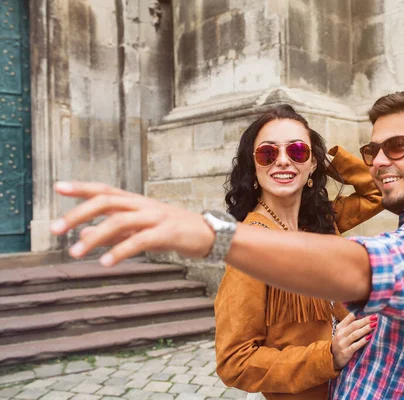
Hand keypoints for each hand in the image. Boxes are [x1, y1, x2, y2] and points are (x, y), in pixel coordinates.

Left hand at [50, 181, 216, 266]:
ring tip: (75, 253)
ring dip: (94, 237)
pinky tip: (105, 263)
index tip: (57, 187)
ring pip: (120, 220)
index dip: (81, 187)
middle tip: (54, 229)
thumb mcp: (140, 230)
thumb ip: (112, 233)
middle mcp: (143, 205)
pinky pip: (140, 241)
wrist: (210, 235)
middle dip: (78, 213)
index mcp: (136, 202)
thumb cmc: (174, 231)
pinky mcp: (168, 232)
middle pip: (107, 201)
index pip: (105, 190)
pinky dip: (120, 251)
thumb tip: (82, 235)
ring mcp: (156, 217)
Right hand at [331, 313, 376, 369]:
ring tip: (374, 325)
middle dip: (365, 320)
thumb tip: (365, 316)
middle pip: (354, 325)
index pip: (350, 317)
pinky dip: (363, 341)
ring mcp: (343, 343)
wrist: (333, 358)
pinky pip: (355, 345)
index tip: (370, 310)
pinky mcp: (346, 352)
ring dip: (366, 329)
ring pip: (355, 334)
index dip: (359, 312)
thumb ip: (351, 324)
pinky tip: (369, 337)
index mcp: (340, 327)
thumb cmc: (341, 342)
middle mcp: (340, 334)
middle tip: (375, 316)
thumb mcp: (342, 332)